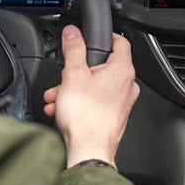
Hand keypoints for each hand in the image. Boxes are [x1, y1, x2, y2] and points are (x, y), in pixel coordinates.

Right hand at [43, 26, 139, 168]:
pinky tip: (62, 109)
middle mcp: (127, 85)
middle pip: (101, 67)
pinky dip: (79, 103)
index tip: (89, 38)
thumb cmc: (86, 117)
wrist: (89, 150)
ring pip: (95, 86)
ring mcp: (122, 103)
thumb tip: (73, 33)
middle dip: (77, 72)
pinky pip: (95, 102)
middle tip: (63, 78)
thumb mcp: (73, 74)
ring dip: (73, 89)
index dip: (104, 37)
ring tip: (57, 97)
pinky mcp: (114, 117)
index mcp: (122, 70)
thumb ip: (73, 49)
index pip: (120, 41)